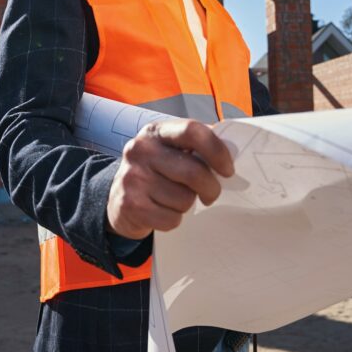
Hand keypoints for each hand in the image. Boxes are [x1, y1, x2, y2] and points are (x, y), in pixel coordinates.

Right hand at [106, 118, 234, 239]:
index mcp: (155, 132)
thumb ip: (196, 146)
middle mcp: (140, 150)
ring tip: (173, 199)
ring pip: (184, 199)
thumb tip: (234, 151)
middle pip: (194, 172)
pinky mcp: (130, 205)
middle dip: (210, 188)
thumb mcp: (169, 150)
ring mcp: (133, 177)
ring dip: (187, 205)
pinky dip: (173, 220)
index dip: (217, 151)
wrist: (116, 200)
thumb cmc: (155, 173)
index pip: (193, 131)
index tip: (228, 170)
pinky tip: (162, 211)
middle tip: (210, 193)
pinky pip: (171, 219)